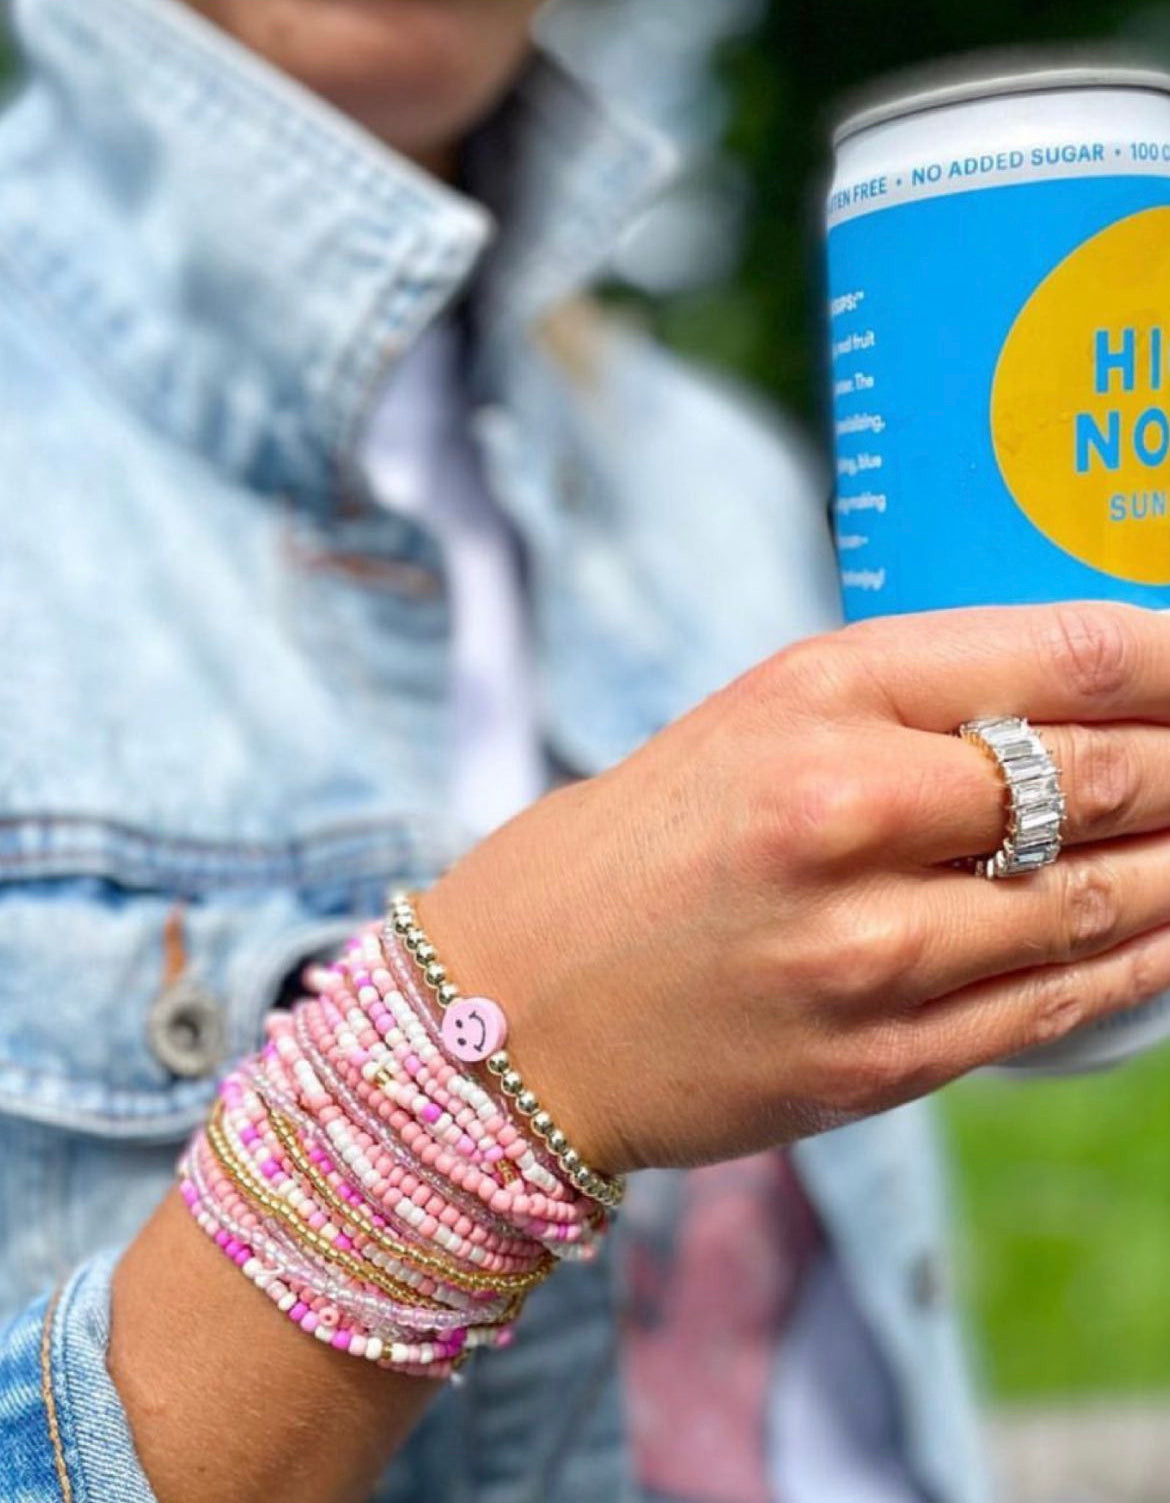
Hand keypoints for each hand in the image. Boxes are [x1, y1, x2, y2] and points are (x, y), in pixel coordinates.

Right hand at [424, 602, 1169, 1172]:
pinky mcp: (876, 1061)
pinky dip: (1132, 966)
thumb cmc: (620, 852)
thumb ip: (896, 710)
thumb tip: (1062, 709)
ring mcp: (870, 953)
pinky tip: (1166, 940)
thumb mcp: (742, 726)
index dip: (1165, 661)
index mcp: (809, 701)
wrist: (507, 1015)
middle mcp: (848, 816)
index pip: (1053, 660)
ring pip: (1096, 903)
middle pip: (1094, 781)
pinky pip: (1051, 1007)